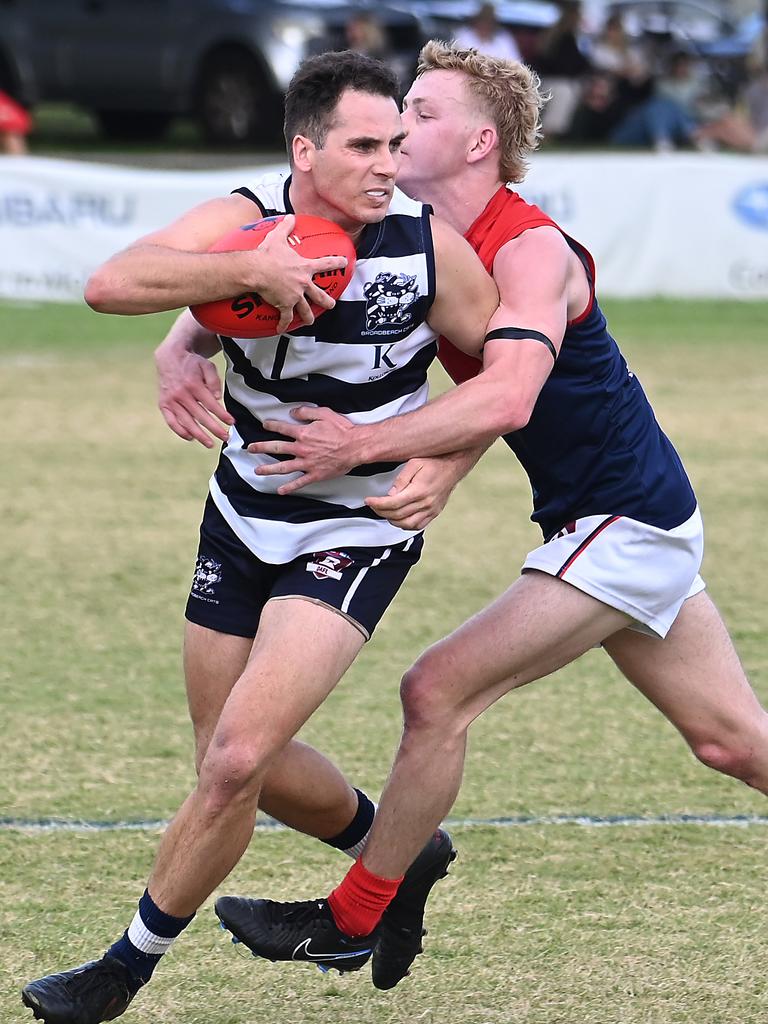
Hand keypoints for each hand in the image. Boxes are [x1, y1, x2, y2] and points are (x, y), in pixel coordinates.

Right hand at [156, 345, 232, 447]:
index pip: (211, 405)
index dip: (222, 415)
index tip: (231, 422)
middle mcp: (181, 394)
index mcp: (193, 384)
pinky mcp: (163, 405)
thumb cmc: (192, 364)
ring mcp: (171, 401)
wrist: (169, 358)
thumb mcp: (206, 366)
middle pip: (200, 416)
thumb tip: (218, 398)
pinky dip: (181, 431)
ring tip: (210, 444)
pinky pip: (171, 422)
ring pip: (186, 422)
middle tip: (226, 437)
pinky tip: (191, 438)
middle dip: (215, 429)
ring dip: (199, 435)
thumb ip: (214, 381)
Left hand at [246, 406, 357, 493]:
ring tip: (258, 471)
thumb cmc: (343, 430)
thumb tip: (293, 413)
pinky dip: (289, 487)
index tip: (265, 425)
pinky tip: (280, 490)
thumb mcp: (324, 414)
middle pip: (276, 448)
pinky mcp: (315, 474)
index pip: (282, 428)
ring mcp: (307, 463)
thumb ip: (306, 412)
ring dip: (268, 469)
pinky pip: (299, 482)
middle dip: (261, 447)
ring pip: (283, 467)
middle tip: (251, 448)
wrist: (356, 447)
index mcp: (303, 433)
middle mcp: (302, 448)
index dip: (272, 425)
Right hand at [250, 215, 348, 332]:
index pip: (325, 263)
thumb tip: (289, 217)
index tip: (345, 262)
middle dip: (327, 301)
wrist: (257, 270)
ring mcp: (295, 296)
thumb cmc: (267, 255)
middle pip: (319, 295)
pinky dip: (283, 324)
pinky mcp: (284, 305)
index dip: (336, 262)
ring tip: (310, 322)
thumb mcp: (277, 237)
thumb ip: (286, 227)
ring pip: (306, 310)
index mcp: (304, 267)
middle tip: (331, 304)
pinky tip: (281, 329)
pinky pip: (285, 318)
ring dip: (308, 317)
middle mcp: (303, 283)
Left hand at [365, 455, 467, 529]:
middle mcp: (426, 503)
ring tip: (384, 512)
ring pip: (407, 524)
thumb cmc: (435, 461)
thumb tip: (390, 494)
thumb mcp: (414, 463)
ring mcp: (431, 510)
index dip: (377, 504)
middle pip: (397, 515)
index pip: (393, 503)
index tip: (368, 501)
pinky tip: (399, 518)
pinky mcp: (435, 512)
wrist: (454, 464)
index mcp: (419, 490)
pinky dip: (406, 525)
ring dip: (392, 520)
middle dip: (381, 511)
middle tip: (373, 505)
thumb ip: (401, 480)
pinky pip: (418, 526)